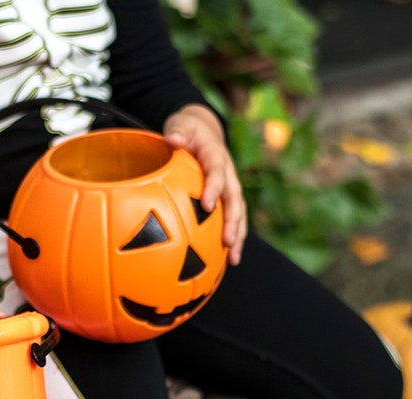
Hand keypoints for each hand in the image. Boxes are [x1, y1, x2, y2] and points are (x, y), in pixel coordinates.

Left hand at [163, 104, 248, 264]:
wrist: (203, 130)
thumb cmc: (187, 130)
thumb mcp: (179, 125)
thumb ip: (177, 132)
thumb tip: (173, 139)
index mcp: (215, 154)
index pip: (217, 171)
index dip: (214, 187)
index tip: (207, 205)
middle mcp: (227, 172)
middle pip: (234, 197)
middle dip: (232, 220)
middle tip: (226, 241)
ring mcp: (230, 186)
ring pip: (238, 212)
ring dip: (237, 235)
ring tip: (234, 259)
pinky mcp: (227, 198)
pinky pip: (233, 218)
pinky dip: (232, 238)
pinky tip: (227, 261)